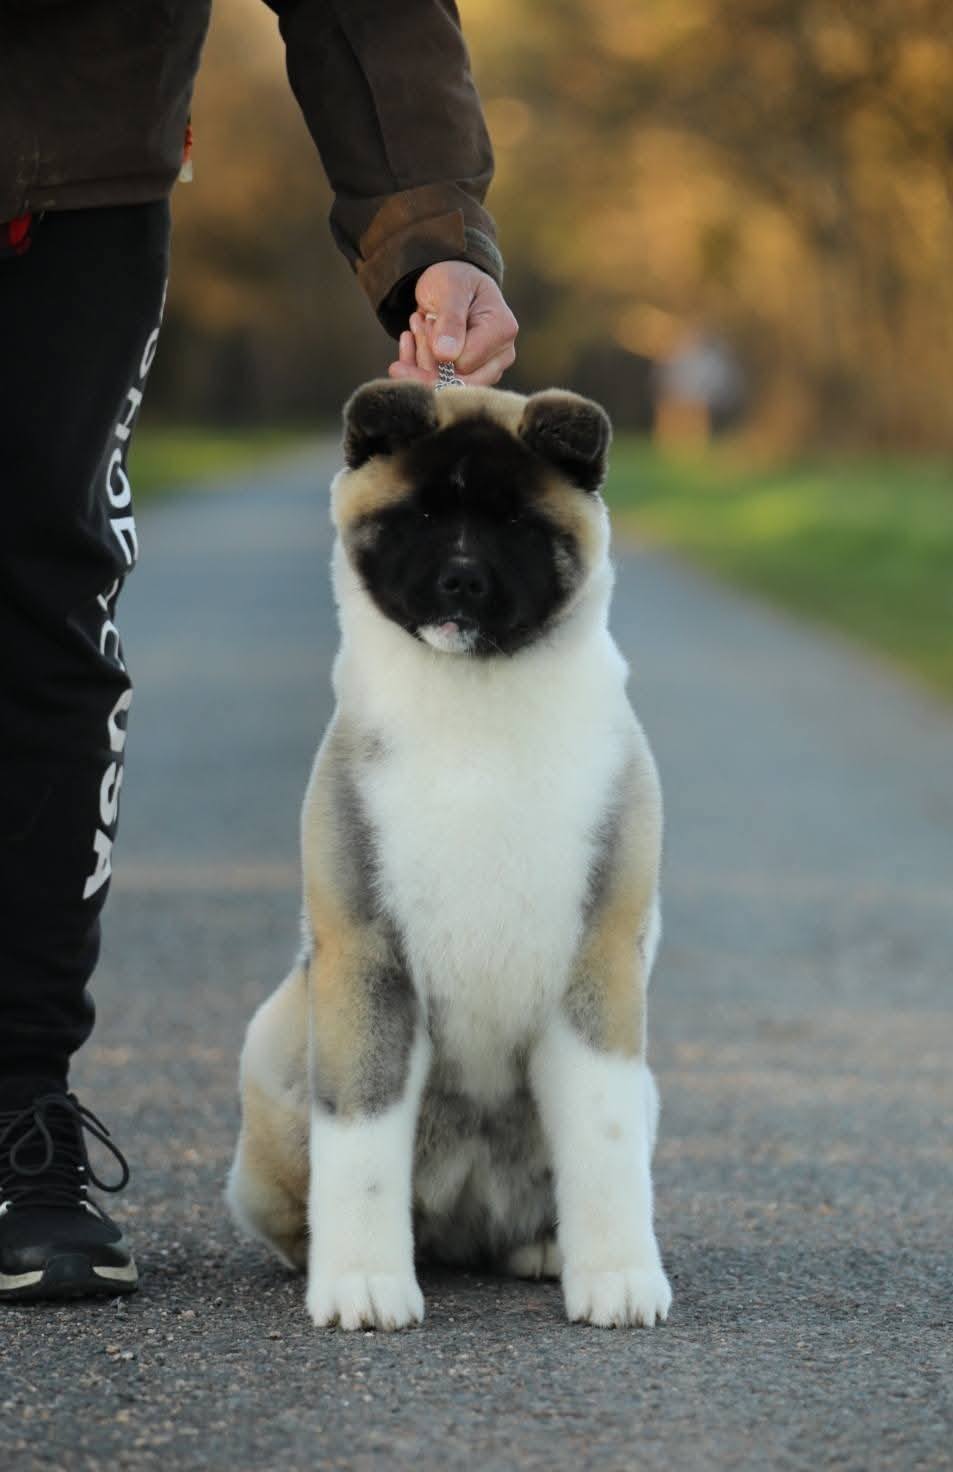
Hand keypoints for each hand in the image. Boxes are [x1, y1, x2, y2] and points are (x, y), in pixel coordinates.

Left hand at [388, 261, 517, 386]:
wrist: (454, 284)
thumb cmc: (455, 280)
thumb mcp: (449, 289)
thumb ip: (450, 320)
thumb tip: (446, 356)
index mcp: (502, 330)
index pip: (463, 364)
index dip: (435, 351)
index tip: (424, 320)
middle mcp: (502, 355)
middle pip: (458, 382)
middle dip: (425, 359)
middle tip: (415, 323)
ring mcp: (490, 369)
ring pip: (446, 386)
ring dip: (420, 359)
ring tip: (417, 324)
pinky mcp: (474, 377)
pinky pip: (441, 386)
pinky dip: (417, 366)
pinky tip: (410, 340)